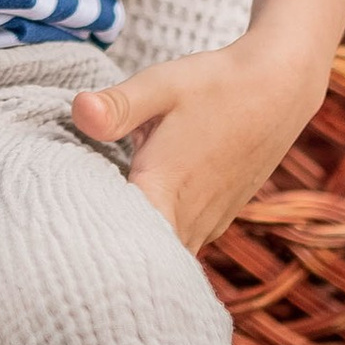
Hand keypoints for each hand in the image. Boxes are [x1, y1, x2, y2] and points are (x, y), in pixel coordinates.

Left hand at [71, 42, 328, 252]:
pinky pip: (184, 245)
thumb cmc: (215, 84)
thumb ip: (118, 105)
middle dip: (108, 255)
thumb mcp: (161, 85)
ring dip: (138, 250)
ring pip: (166, 256)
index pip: (121, 244)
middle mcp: (188, 217)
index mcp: (164, 189)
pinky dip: (163, 242)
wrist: (278, 87)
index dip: (92, 245)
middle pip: (141, 260)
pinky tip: (142, 223)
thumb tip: (79, 110)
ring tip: (102, 238)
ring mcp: (208, 223)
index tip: (66, 237)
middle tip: (74, 243)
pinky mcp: (220, 219)